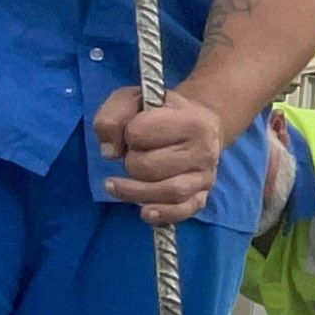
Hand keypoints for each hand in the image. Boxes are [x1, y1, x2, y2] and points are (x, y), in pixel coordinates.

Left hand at [96, 88, 231, 225]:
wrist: (198, 124)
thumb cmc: (162, 112)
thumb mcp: (134, 99)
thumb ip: (112, 116)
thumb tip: (110, 152)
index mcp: (192, 120)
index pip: (141, 133)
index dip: (128, 133)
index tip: (134, 130)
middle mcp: (204, 150)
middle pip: (148, 167)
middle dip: (131, 162)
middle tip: (134, 154)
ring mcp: (205, 177)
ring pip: (166, 192)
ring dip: (134, 191)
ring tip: (114, 185)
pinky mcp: (201, 196)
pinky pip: (181, 212)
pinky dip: (161, 215)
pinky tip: (144, 212)